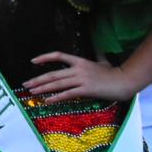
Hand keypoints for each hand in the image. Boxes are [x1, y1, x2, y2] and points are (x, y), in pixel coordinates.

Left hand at [25, 51, 140, 102]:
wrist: (126, 81)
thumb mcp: (103, 62)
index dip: (45, 57)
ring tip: (31, 92)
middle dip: (37, 79)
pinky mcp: (86, 90)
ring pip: (57, 84)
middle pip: (53, 74)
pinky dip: (56, 97)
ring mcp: (81, 79)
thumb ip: (98, 56)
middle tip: (25, 84)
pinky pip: (67, 94)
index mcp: (80, 61)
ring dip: (42, 88)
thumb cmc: (115, 73)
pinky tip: (47, 100)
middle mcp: (78, 69)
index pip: (58, 55)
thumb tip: (99, 50)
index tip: (33, 61)